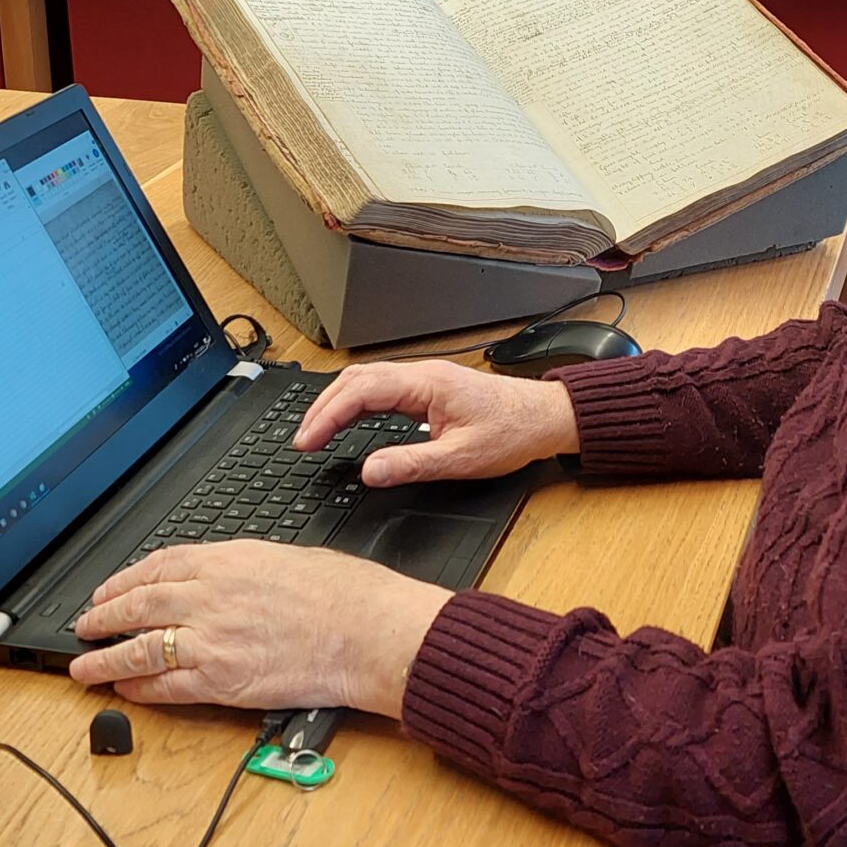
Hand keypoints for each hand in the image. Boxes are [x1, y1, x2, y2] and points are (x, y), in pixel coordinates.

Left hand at [70, 541, 447, 717]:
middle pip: (136, 606)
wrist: (369, 632)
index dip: (122, 581)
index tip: (107, 590)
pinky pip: (166, 688)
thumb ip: (240, 568)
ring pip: (139, 651)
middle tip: (85, 626)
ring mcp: (211, 642)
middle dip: (102, 618)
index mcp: (225, 561)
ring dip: (105, 661)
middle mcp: (209, 598)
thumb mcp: (284, 556)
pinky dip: (140, 691)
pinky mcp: (222, 682)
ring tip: (84, 667)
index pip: (156, 567)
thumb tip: (218, 580)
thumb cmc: (344, 594)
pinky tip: (126, 691)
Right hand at [292, 360, 577, 486]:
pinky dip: (355, 405)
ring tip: (315, 433)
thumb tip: (369, 471)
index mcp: (426, 384)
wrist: (544, 418)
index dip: (327, 417)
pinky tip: (346, 422)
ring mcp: (424, 380)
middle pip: (356, 380)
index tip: (306, 442)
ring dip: (336, 404)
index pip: (361, 392)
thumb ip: (412, 464)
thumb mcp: (461, 459)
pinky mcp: (428, 389)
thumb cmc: (512, 433)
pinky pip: (381, 389)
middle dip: (322, 409)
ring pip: (366, 382)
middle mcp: (421, 375)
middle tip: (301, 441)